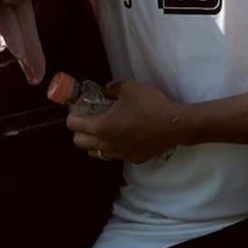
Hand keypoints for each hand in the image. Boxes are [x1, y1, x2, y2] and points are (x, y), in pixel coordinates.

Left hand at [66, 79, 181, 163]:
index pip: (74, 125)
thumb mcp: (128, 88)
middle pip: (79, 142)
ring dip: (94, 142)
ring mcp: (120, 154)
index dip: (73, 115)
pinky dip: (113, 147)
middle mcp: (106, 144)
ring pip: (96, 153)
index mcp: (101, 127)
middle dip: (79, 131)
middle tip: (88, 119)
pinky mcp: (133, 159)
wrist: (175, 125)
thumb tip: (106, 90)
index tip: (78, 108)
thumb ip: (112, 88)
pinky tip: (123, 136)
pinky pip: (115, 155)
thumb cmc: (149, 105)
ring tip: (104, 129)